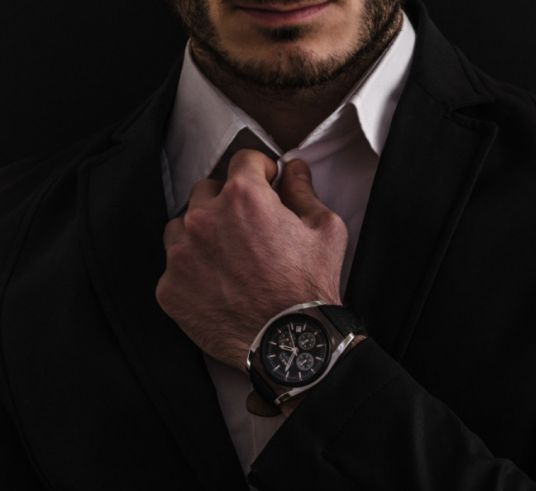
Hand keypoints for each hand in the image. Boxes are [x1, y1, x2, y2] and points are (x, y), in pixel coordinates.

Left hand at [155, 150, 347, 370]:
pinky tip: (218, 284)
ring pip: (183, 226)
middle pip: (207, 189)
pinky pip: (175, 266)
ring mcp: (181, 254)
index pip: (243, 159)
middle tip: (249, 224)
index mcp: (244, 198)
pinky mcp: (169, 288)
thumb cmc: (310, 285)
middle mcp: (204, 219)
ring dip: (203, 232)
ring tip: (228, 255)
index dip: (261, 169)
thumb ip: (304, 191)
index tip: (267, 182)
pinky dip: (193, 270)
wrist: (289, 342)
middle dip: (228, 199)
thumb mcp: (325, 229)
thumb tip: (294, 169)